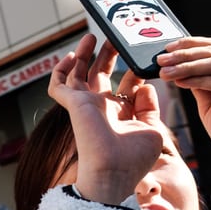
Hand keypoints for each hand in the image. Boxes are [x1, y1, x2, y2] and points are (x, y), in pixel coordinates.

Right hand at [48, 34, 163, 205]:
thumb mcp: (152, 130)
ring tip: (92, 36)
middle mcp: (101, 109)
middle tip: (115, 39)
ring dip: (84, 55)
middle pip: (101, 76)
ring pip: (78, 75)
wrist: (113, 172)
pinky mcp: (73, 104)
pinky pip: (58, 85)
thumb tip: (146, 87)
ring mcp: (85, 106)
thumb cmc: (133, 160)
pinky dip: (60, 70)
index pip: (124, 88)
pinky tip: (70, 56)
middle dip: (108, 56)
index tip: (141, 60)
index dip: (132, 72)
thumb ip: (149, 108)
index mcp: (120, 115)